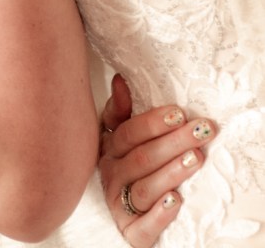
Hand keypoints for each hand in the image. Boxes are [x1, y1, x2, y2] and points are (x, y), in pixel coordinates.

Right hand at [100, 74, 216, 246]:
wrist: (120, 217)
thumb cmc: (125, 169)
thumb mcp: (119, 139)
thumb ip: (119, 112)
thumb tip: (120, 79)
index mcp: (109, 150)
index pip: (129, 132)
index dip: (153, 122)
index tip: (179, 112)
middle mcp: (110, 175)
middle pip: (142, 157)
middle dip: (174, 142)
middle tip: (202, 131)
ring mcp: (119, 204)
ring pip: (144, 188)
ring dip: (170, 172)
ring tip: (195, 159)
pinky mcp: (130, 232)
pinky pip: (143, 226)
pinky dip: (159, 214)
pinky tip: (175, 200)